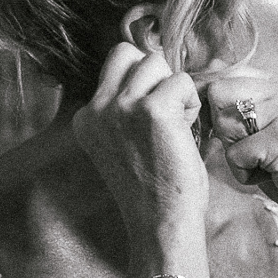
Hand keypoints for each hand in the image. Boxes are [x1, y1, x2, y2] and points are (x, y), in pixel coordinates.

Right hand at [73, 45, 208, 242]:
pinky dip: (191, 101)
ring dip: (174, 88)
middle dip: (156, 75)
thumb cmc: (153, 189)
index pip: (115, 65)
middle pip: (131, 54)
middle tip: (167, 113)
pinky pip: (181, 81)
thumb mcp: (122, 143)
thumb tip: (153, 65)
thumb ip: (125, 109)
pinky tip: (186, 131)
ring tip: (178, 124)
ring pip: (156, 62)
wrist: (161, 223)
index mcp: (86, 117)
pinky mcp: (153, 109)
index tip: (153, 117)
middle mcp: (97, 108)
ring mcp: (122, 107)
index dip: (143, 83)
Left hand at [204, 72, 277, 226]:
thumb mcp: (268, 126)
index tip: (241, 132)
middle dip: (226, 133)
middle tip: (257, 152)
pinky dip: (245, 174)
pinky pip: (235, 155)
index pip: (225, 78)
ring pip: (224, 127)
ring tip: (266, 163)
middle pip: (219, 98)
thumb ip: (242, 102)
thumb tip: (206, 74)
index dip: (219, 109)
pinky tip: (272, 175)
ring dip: (236, 156)